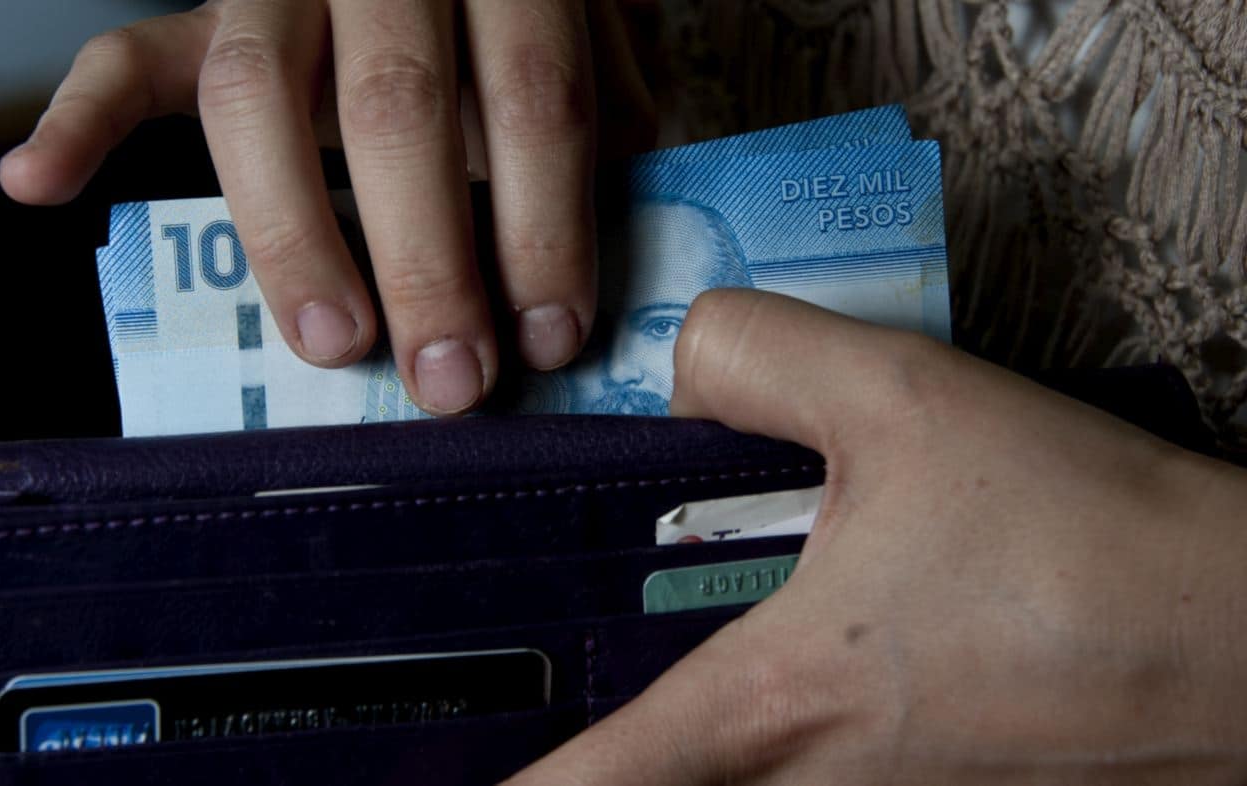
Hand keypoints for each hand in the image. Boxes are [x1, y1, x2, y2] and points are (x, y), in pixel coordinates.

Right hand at [0, 0, 655, 414]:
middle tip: (449, 379)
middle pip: (395, 107)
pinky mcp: (205, 8)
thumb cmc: (519, 8)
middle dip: (426, 258)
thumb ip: (598, 118)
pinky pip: (126, 52)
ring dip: (292, 234)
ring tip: (332, 342)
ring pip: (255, 97)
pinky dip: (77, 120)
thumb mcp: (589, 39)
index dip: (544, 224)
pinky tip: (37, 185)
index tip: (549, 337)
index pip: (530, 97)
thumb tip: (610, 255)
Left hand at [509, 289, 1246, 784]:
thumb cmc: (1097, 550)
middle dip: (609, 747)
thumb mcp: (905, 399)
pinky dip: (786, 738)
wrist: (1244, 641)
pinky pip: (821, 781)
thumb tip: (680, 358)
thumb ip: (759, 358)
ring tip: (714, 635)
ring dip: (703, 739)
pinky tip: (837, 649)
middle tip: (581, 685)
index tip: (460, 778)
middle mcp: (813, 781)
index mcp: (773, 701)